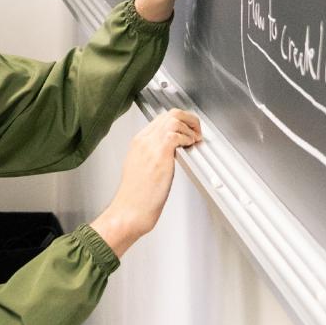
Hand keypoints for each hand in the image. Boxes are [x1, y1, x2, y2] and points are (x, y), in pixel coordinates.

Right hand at [90, 109, 201, 256]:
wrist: (130, 210)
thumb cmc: (136, 196)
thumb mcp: (140, 168)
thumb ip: (152, 155)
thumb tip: (169, 151)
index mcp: (138, 142)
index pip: (161, 119)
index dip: (179, 122)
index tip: (188, 131)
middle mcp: (144, 140)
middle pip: (169, 114)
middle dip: (188, 120)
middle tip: (196, 133)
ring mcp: (150, 146)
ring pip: (174, 119)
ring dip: (190, 128)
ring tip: (194, 140)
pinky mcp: (160, 155)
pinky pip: (176, 134)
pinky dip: (187, 137)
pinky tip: (189, 147)